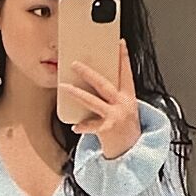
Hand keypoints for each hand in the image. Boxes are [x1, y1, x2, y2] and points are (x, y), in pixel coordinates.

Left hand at [59, 38, 140, 159]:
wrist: (131, 152)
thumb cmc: (125, 129)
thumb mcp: (125, 108)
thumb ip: (114, 95)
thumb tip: (95, 81)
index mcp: (128, 97)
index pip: (126, 73)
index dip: (123, 57)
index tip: (119, 43)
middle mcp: (123, 105)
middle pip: (104, 85)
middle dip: (88, 73)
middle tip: (75, 64)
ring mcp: (115, 117)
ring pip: (93, 102)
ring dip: (77, 93)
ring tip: (64, 87)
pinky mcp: (107, 130)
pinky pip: (91, 126)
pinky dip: (82, 126)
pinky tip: (75, 126)